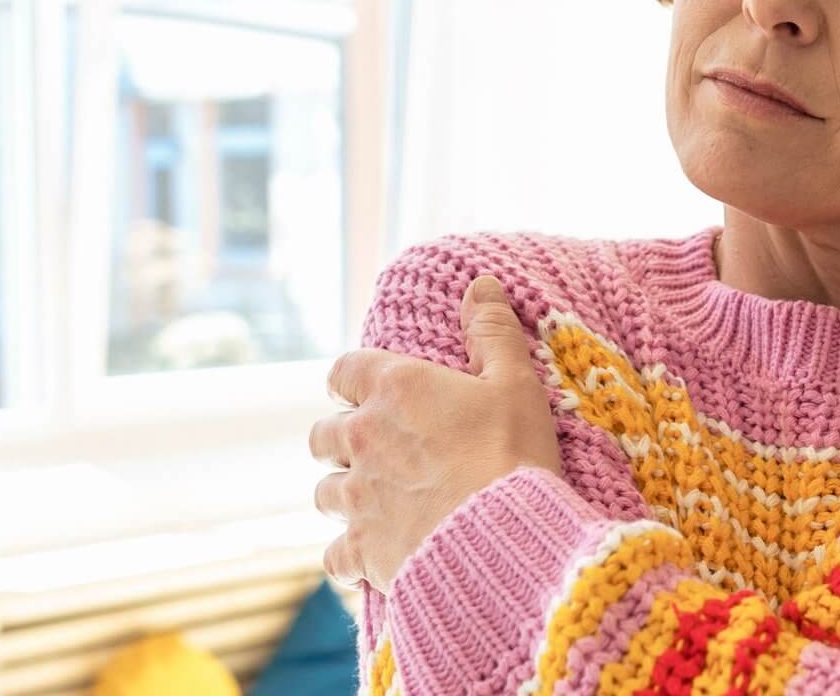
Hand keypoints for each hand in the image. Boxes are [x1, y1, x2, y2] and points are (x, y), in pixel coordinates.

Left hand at [308, 274, 563, 594]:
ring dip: (345, 493)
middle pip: (323, 434)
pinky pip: (335, 555)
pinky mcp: (361, 549)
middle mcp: (362, 438)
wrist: (504, 540)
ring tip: (378, 500)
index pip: (343, 370)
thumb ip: (493, 331)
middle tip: (378, 449)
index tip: (369, 390)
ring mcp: (356, 497)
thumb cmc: (513, 454)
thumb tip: (479, 284)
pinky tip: (375, 554)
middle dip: (343, 440)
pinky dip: (351, 554)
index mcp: (394, 389)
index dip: (353, 379)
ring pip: (325, 493)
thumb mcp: (515, 382)